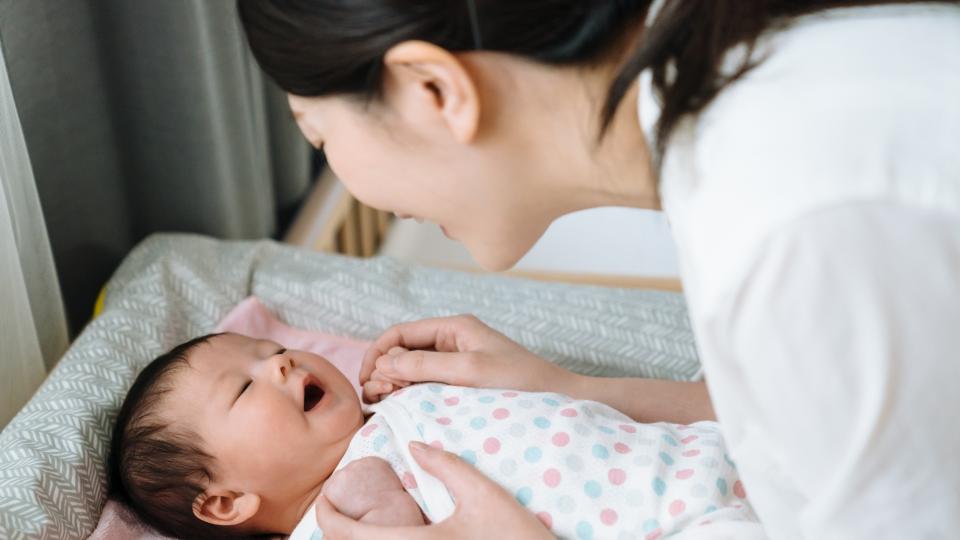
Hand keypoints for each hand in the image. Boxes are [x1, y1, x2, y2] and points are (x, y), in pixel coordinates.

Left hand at [315, 441, 552, 539]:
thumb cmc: (518, 537)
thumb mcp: (483, 493)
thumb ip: (446, 465)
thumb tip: (414, 444)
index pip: (346, 535)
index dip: (327, 513)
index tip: (327, 496)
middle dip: (338, 529)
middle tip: (343, 504)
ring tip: (365, 520)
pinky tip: (397, 536)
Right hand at [359, 314, 576, 402]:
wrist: (558, 399)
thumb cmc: (520, 382)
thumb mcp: (469, 371)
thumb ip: (425, 364)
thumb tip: (383, 362)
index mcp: (454, 327)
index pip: (400, 333)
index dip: (377, 353)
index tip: (367, 380)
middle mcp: (452, 340)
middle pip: (402, 350)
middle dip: (383, 370)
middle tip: (377, 398)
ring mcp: (457, 361)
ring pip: (411, 369)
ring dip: (394, 383)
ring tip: (386, 404)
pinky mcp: (462, 381)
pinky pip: (427, 383)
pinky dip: (410, 393)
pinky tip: (405, 408)